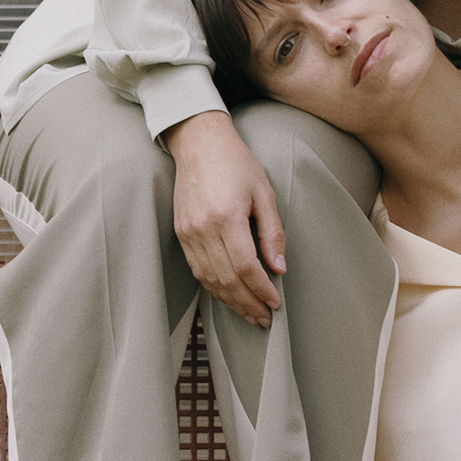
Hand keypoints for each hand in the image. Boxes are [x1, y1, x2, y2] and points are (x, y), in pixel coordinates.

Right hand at [166, 110, 285, 325]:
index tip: (276, 302)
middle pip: (226, 279)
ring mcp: (188, 232)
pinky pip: (198, 269)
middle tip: (265, 318)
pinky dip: (214, 287)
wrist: (199, 142)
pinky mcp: (181, 233)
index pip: (245, 267)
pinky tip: (229, 295)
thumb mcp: (264, 192)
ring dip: (230, 301)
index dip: (261, 289)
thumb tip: (279, 268)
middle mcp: (203, 229)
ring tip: (250, 314)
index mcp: (226, 217)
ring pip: (209, 279)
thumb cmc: (236, 163)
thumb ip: (272, 233)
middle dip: (248, 303)